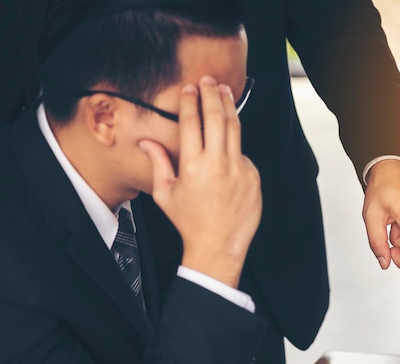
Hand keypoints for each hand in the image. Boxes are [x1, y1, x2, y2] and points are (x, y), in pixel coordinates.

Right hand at [139, 76, 261, 287]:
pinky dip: (235, 145)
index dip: (190, 101)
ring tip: (225, 92)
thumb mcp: (165, 194)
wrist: (219, 246)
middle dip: (212, 94)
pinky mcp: (253, 176)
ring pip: (235, 129)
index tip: (189, 89)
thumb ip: (158, 163)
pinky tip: (228, 143)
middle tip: (208, 81)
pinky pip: (243, 154)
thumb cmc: (189, 222)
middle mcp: (218, 163)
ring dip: (229, 107)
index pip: (192, 122)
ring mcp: (239, 169)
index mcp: (193, 165)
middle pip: (217, 117)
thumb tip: (147, 142)